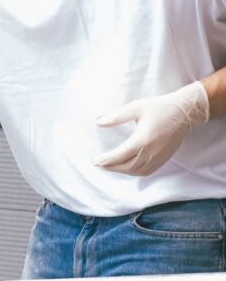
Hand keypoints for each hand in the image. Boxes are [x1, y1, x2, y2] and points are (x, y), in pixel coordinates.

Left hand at [93, 82, 208, 175]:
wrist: (185, 112)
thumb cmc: (160, 108)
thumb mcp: (136, 108)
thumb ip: (116, 117)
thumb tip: (98, 122)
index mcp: (142, 140)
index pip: (119, 156)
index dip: (106, 160)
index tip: (95, 160)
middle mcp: (151, 152)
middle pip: (126, 167)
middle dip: (111, 167)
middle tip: (99, 164)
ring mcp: (159, 157)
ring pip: (136, 171)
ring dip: (121, 171)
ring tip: (110, 166)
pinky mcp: (164, 159)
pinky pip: (146, 171)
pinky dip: (134, 172)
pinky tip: (126, 167)